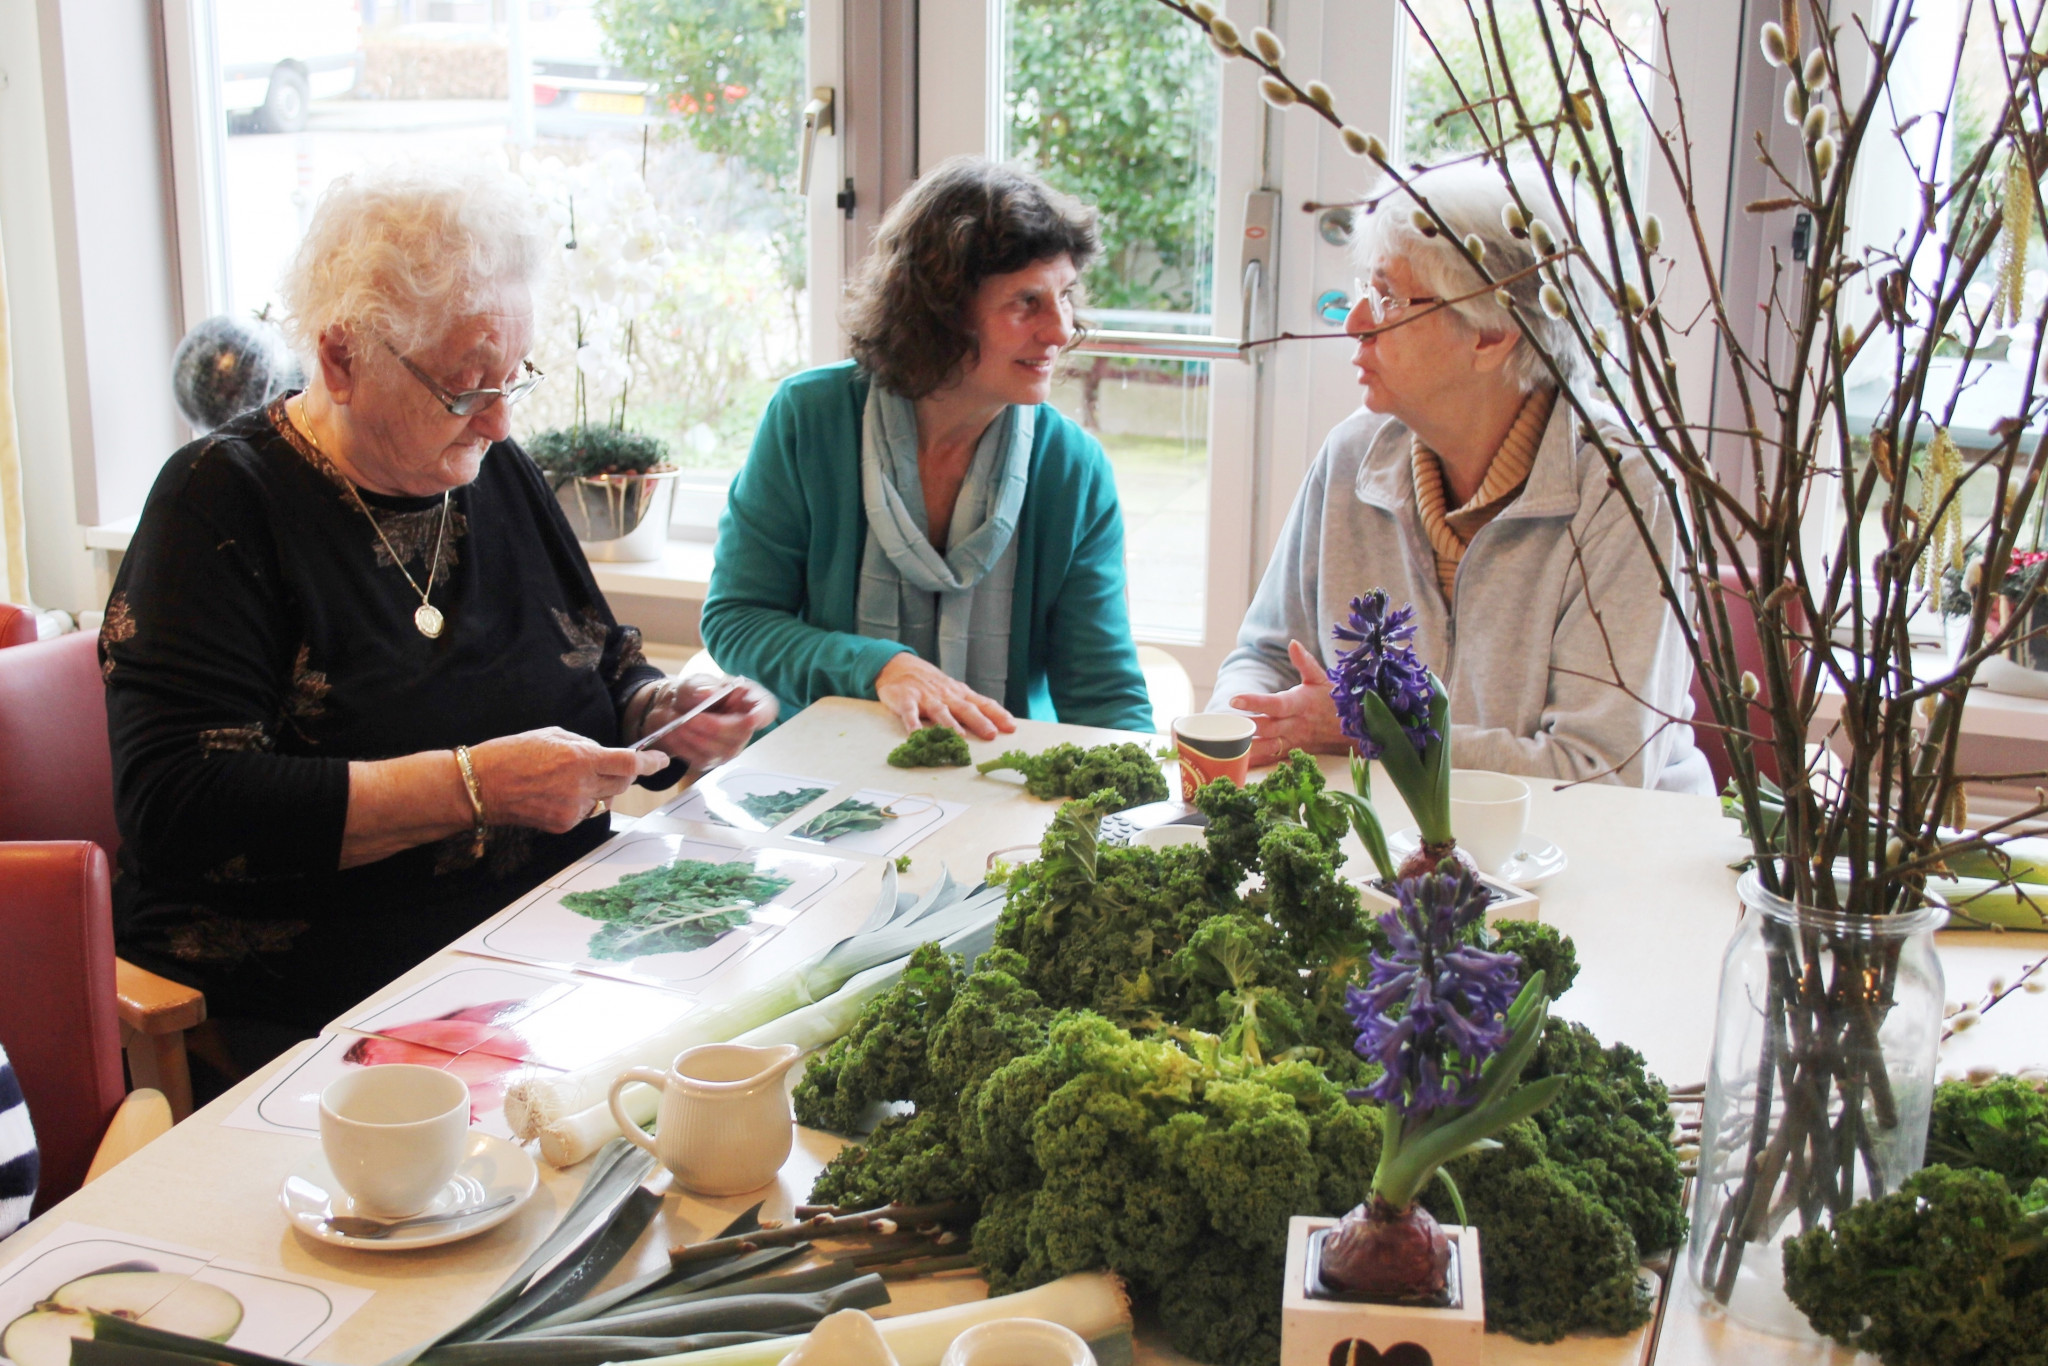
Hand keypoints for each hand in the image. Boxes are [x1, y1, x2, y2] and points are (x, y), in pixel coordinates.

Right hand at [468, 726, 670, 833]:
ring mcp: (574, 809)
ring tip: (569, 778)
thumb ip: (585, 745)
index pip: (630, 763)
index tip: (660, 759)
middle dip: (622, 773)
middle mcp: (582, 786)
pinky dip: (581, 802)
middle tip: (606, 765)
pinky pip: (586, 812)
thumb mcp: (553, 735)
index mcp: (581, 759)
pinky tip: (557, 794)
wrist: (480, 786)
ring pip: (605, 799)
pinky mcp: (564, 825)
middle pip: (623, 783)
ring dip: (600, 789)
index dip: (650, 762)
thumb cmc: (512, 754)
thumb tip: (605, 755)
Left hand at [632, 675, 777, 770]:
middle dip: (714, 728)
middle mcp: (746, 726)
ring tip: (676, 725)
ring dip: (696, 738)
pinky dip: (685, 747)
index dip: (762, 715)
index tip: (752, 718)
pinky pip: (702, 759)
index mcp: (749, 700)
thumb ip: (700, 686)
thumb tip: (708, 693)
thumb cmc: (693, 692)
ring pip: (721, 750)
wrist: (674, 710)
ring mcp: (731, 746)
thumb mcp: (694, 682)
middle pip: (741, 734)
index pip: (766, 710)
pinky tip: (673, 734)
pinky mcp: (713, 759)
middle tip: (688, 719)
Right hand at [874, 652, 1015, 739]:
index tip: (1012, 727)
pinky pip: (909, 713)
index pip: (983, 703)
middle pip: (965, 708)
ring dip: (950, 724)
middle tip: (991, 734)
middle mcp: (946, 695)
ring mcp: (926, 698)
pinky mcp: (905, 700)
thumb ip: (970, 706)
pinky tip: (916, 735)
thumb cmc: (931, 684)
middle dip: (979, 721)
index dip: (998, 715)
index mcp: (960, 694)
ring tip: (960, 737)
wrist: (898, 666)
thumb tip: (995, 725)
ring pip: (940, 711)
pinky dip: (912, 724)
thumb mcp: (953, 691)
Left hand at [1227, 639, 1356, 766]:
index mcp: (1301, 704)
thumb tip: (1292, 643)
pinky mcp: (1292, 752)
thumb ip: (1305, 662)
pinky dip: (1254, 762)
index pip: (1276, 704)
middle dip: (1244, 727)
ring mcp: (1293, 741)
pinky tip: (1234, 763)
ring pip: (1267, 747)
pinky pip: (1271, 758)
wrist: (1352, 730)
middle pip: (1267, 728)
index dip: (1255, 702)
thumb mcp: (1321, 679)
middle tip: (1221, 723)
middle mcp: (1296, 725)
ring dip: (1245, 747)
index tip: (1234, 699)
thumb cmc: (1332, 701)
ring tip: (1222, 744)